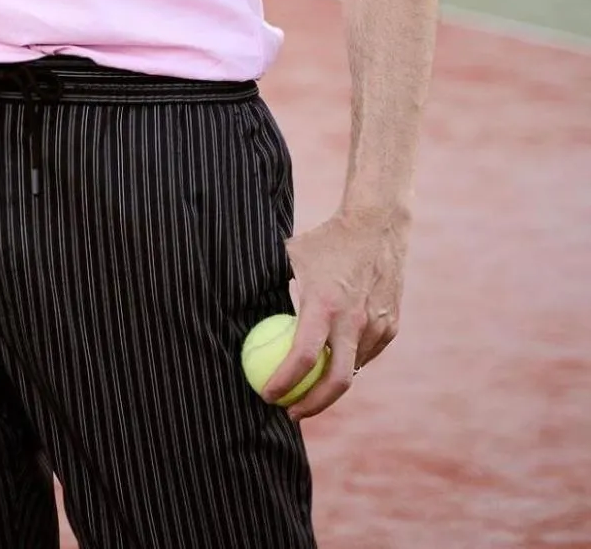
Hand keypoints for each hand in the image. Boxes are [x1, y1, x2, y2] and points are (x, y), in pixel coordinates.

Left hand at [266, 205, 409, 420]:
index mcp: (324, 304)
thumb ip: (274, 286)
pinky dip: (348, 362)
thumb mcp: (292, 257)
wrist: (376, 225)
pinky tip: (331, 361)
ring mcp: (376, 326)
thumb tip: (247, 310)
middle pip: (335, 382)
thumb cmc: (325, 241)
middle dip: (311, 406)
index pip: (303, 357)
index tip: (267, 395)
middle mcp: (353, 320)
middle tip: (290, 412)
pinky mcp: (390, 326)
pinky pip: (366, 354)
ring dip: (329, 386)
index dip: (284, 383)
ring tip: (307, 390)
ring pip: (352, 370)